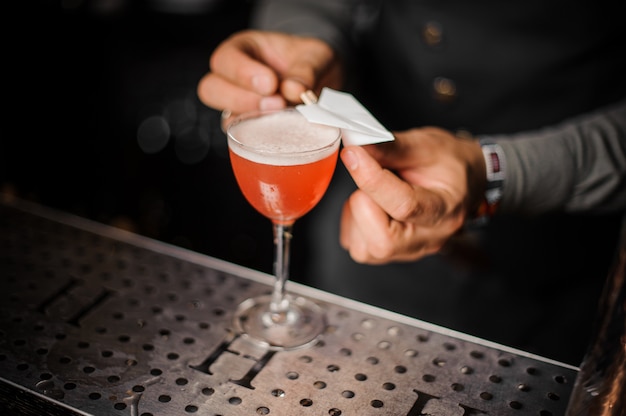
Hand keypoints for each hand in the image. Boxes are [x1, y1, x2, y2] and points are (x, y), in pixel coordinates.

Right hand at [197, 30, 342, 127]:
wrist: (324, 82)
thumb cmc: (311, 62)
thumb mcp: (316, 55)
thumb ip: (307, 69)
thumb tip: (294, 90)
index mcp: (242, 50)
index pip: (225, 59)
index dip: (242, 73)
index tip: (271, 83)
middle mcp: (233, 79)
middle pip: (210, 90)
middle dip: (241, 100)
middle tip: (277, 104)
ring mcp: (240, 107)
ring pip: (225, 119)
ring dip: (250, 123)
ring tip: (281, 118)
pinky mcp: (250, 130)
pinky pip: (243, 140)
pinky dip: (260, 139)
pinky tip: (281, 133)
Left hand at [339, 127, 485, 263]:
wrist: (463, 181)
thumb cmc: (448, 164)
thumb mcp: (427, 145)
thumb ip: (391, 147)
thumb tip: (357, 145)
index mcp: (445, 210)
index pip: (404, 206)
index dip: (372, 180)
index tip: (353, 154)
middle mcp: (428, 239)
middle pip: (382, 241)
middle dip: (364, 204)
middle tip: (371, 178)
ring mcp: (408, 252)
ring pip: (364, 248)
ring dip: (357, 213)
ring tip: (375, 192)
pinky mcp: (388, 254)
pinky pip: (356, 246)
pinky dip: (354, 223)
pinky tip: (371, 205)